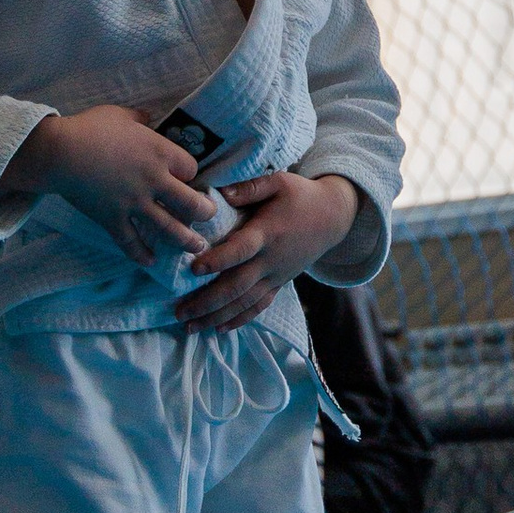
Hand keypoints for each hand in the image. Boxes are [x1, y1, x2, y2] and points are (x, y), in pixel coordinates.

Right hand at [6, 105, 221, 267]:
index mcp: (159, 153)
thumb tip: (148, 117)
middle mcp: (154, 181)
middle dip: (204, 211)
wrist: (59, 152)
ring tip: (197, 247)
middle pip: (191, 203)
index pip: (191, 168)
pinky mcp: (113, 219)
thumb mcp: (120, 114)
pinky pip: (131, 242)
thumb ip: (139, 118)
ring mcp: (134, 203)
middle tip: (209, 215)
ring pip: (169, 228)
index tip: (187, 178)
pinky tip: (151, 262)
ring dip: (186, 240)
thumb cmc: (89, 128)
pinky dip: (141, 254)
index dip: (191, 174)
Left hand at [177, 170, 359, 330]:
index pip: (241, 250)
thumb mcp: (279, 183)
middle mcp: (270, 260)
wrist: (334, 218)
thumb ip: (249, 188)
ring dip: (216, 317)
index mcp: (268, 233)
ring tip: (190, 326)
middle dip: (207, 302)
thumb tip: (219, 194)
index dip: (218, 260)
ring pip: (244, 302)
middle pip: (237, 286)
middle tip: (179, 311)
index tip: (193, 269)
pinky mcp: (279, 284)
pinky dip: (239, 320)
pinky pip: (259, 307)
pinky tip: (218, 329)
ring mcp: (275, 276)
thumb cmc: (301, 196)